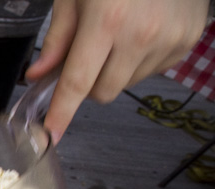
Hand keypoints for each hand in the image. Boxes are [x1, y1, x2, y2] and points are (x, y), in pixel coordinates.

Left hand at [26, 0, 207, 142]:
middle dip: (88, 82)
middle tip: (89, 52)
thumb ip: (57, 38)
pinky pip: (151, 72)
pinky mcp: (185, 43)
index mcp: (108, 21)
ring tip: (120, 33)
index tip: (51, 134)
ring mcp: (168, 41)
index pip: (78, 82)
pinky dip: (139, 61)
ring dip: (115, 70)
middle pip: (102, 92)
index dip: (61, 112)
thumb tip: (37, 75)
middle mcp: (141, 35)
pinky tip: (141, 32)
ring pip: (126, 85)